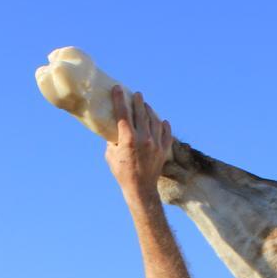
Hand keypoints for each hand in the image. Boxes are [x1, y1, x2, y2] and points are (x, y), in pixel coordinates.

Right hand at [105, 87, 171, 201]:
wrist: (141, 189)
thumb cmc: (122, 173)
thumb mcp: (111, 156)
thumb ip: (113, 141)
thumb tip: (114, 131)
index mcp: (128, 139)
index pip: (123, 113)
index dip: (119, 98)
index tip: (118, 88)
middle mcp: (143, 138)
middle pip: (141, 112)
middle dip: (137, 101)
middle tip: (136, 94)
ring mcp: (156, 143)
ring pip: (154, 120)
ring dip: (150, 111)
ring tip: (146, 106)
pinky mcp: (164, 149)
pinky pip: (166, 132)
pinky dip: (163, 125)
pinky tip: (161, 121)